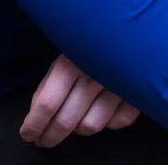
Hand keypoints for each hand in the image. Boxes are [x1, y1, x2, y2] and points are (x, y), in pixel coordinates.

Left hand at [21, 55, 139, 147]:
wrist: (131, 28)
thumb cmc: (92, 44)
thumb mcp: (64, 57)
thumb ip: (48, 85)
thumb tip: (36, 115)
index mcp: (71, 63)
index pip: (47, 104)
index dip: (34, 125)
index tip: (29, 134)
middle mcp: (95, 76)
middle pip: (66, 121)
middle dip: (50, 137)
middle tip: (45, 140)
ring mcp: (119, 85)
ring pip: (91, 126)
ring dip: (80, 128)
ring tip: (78, 120)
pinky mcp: (139, 91)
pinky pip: (120, 121)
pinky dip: (111, 121)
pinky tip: (105, 111)